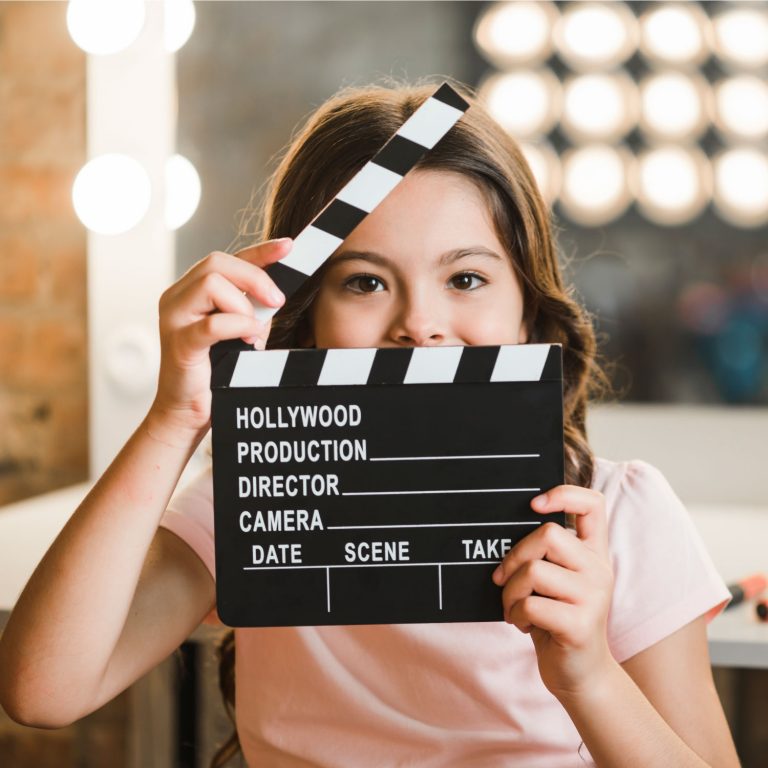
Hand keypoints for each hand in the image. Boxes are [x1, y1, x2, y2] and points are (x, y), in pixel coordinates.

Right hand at [148, 239, 291, 442]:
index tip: (289, 246)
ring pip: (211, 283)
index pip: (226, 259)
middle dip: (255, 277)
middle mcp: (177, 298)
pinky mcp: (179, 344)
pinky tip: (251, 340)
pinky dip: (238, 326)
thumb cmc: (216, 372)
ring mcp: (173, 319)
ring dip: (244, 306)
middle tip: (277, 303)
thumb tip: (276, 293)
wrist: (188, 413)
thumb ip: (252, 308)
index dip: (260, 250)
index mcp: (191, 291)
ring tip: (253, 333)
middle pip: (216, 262)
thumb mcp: (241, 331)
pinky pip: (212, 324)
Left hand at [491, 485, 614, 700]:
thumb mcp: (555, 581)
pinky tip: (523, 624)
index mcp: (594, 553)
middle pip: (547, 534)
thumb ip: (545, 555)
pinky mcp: (579, 624)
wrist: (579, 673)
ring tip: (514, 607)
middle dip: (514, 557)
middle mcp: (599, 570)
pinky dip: (515, 614)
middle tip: (504, 580)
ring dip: (510, 591)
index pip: (593, 504)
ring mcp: (593, 597)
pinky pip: (530, 604)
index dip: (564, 494)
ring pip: (533, 571)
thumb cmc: (557, 619)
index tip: (534, 503)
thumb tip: (502, 530)